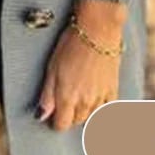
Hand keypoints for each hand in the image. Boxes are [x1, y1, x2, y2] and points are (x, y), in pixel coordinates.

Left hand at [35, 0, 127, 130]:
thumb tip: (41, 116)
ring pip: (91, 117)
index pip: (61, 125)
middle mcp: (85, 102)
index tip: (53, 113)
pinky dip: (101, 112)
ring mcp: (101, 98)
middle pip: (76, 121)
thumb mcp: (52, 67)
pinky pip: (108, 111)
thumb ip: (47, 95)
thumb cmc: (71, 44)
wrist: (98, 29)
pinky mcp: (113, 90)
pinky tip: (97, 104)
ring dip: (83, 113)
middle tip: (65, 102)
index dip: (55, 121)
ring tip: (79, 98)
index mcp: (68, 97)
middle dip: (69, 115)